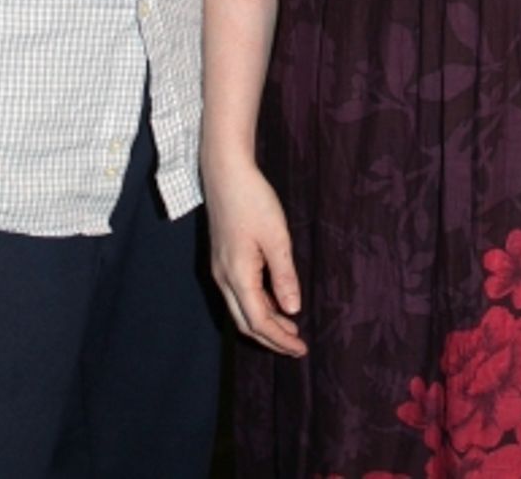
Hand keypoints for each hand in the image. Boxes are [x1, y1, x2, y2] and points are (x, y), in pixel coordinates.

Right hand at [204, 156, 305, 357]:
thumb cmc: (252, 200)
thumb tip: (293, 310)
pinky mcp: (222, 258)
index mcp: (237, 275)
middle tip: (296, 346)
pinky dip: (257, 305)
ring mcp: (220, 268)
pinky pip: (238, 293)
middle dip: (271, 338)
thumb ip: (284, 276)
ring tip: (290, 327)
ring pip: (240, 309)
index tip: (301, 349)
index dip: (280, 339)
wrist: (225, 171)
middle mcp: (223, 277)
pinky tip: (274, 301)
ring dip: (264, 322)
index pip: (258, 322)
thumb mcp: (276, 237)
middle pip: (245, 322)